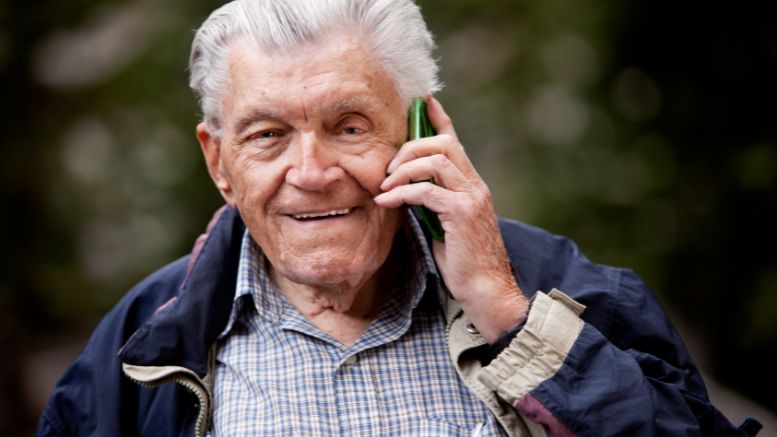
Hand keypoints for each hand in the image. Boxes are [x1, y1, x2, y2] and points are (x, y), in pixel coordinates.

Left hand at [374, 96, 527, 342]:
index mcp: (472, 185)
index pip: (455, 141)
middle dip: (409, 148)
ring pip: (436, 159)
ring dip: (403, 169)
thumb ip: (431, 202)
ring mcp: (471, 197)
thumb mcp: (444, 225)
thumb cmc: (464, 262)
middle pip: (443, 143)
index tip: (422, 101)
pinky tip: (386, 202)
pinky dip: (401, 193)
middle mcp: (475, 185)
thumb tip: (405, 189)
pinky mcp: (462, 213)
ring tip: (385, 186)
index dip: (438, 118)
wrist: (486, 290)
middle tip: (387, 170)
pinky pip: (426, 190)